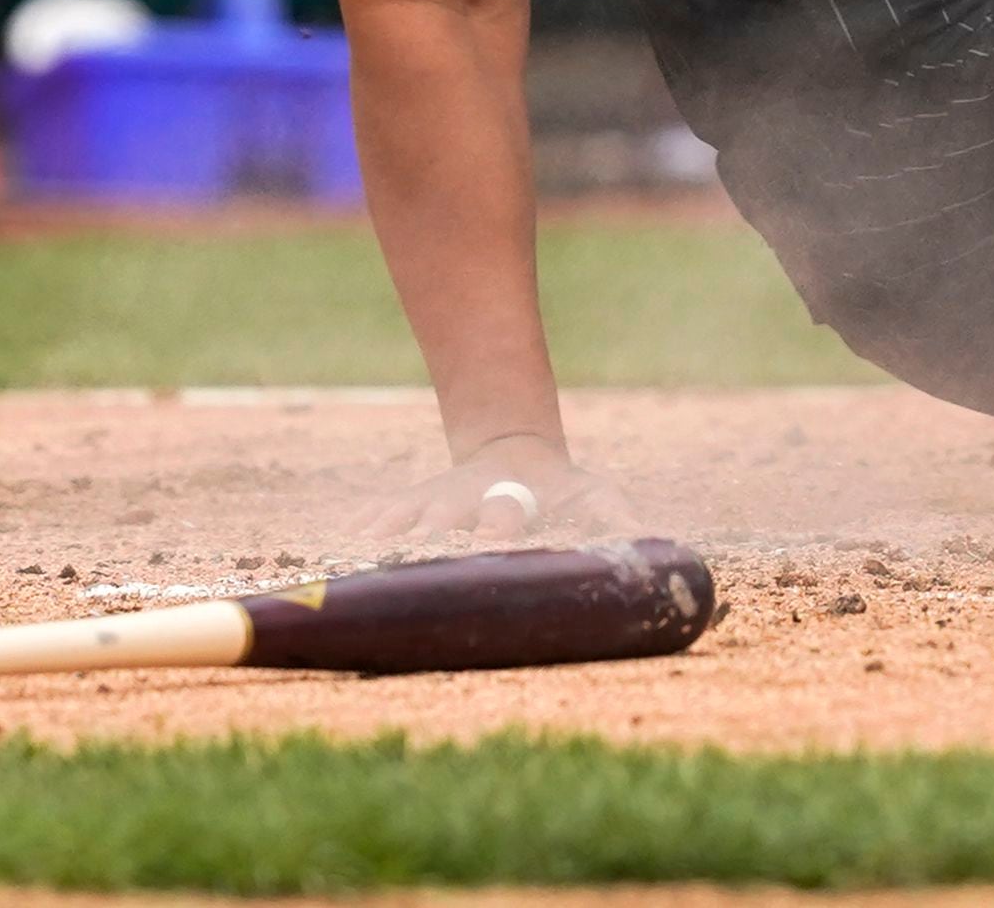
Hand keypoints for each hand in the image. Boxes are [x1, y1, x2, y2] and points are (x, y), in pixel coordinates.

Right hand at [381, 430, 637, 547]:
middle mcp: (474, 495)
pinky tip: (347, 535)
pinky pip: (385, 510)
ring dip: (395, 525)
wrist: (516, 450)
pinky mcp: (415, 500)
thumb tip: (646, 538)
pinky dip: (366, 522)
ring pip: (413, 508)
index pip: (507, 512)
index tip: (492, 539)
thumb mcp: (593, 495)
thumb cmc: (561, 490)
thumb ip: (614, 515)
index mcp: (518, 498)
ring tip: (372, 542)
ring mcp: (440, 496)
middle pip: (452, 509)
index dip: (499, 525)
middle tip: (424, 542)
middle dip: (438, 525)